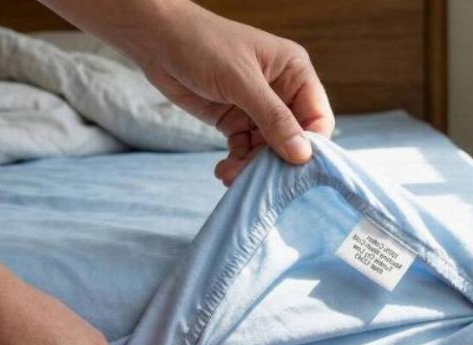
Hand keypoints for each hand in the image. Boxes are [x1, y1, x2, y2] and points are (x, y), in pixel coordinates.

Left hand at [142, 1, 334, 184]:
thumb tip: (302, 154)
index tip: (293, 167)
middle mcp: (282, 91)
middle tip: (257, 177)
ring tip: (231, 176)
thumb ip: (272, 118)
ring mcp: (257, 108)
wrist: (155, 40)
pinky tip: (224, 171)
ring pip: (267, 149)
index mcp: (295, 72)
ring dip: (252, 166)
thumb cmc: (202, 45)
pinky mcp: (235, 120)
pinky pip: (245, 149)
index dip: (310, 144)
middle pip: (292, 138)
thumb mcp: (240, 81)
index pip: (317, 117)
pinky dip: (237, 162)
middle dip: (275, 160)